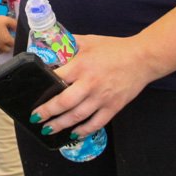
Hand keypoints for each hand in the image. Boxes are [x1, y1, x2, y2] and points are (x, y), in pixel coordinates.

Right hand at [0, 12, 16, 53]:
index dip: (14, 40)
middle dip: (9, 45)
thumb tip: (18, 28)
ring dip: (2, 47)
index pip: (14, 43)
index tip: (13, 36)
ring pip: (1, 51)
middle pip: (8, 49)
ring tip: (0, 41)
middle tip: (7, 39)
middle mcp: (1, 45)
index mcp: (7, 39)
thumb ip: (14, 24)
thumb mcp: (6, 19)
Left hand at [31, 34, 157, 139]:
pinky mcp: (113, 107)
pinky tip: (73, 134)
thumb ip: (71, 44)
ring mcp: (102, 97)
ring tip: (48, 130)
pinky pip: (96, 123)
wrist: (142, 58)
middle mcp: (89, 83)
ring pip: (77, 116)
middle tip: (35, 118)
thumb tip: (54, 45)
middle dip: (47, 112)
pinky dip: (83, 131)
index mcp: (81, 65)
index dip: (43, 87)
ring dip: (61, 125)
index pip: (56, 79)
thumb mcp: (89, 40)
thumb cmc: (114, 48)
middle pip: (64, 102)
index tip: (33, 94)